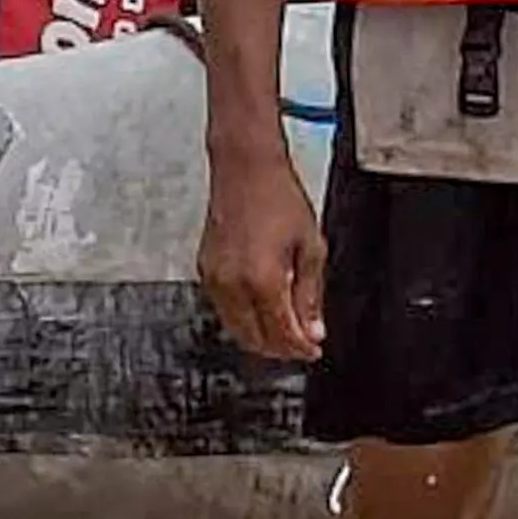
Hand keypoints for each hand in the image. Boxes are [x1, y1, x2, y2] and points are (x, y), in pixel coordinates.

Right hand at [198, 145, 328, 361]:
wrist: (245, 169)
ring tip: (283, 330)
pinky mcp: (204, 269)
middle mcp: (232, 283)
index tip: (313, 349)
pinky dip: (243, 318)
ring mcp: (214, 278)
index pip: (281, 333)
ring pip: (235, 328)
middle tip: (301, 344)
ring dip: (259, 336)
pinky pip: (223, 308)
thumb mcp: (310, 248)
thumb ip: (310, 295)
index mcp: (262, 279)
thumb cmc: (278, 198)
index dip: (300, 348)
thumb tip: (312, 330)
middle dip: (280, 348)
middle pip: (254, 339)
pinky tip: (261, 310)